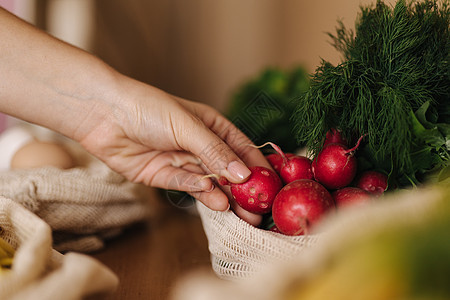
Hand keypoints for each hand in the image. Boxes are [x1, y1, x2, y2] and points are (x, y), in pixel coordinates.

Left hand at [76, 77, 269, 224]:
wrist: (104, 115)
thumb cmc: (148, 108)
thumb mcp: (188, 126)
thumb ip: (215, 152)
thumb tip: (243, 175)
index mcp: (213, 127)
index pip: (243, 149)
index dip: (259, 167)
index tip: (273, 186)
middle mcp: (201, 146)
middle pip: (228, 171)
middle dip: (244, 190)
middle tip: (259, 210)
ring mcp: (183, 162)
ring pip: (210, 183)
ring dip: (226, 198)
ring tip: (242, 215)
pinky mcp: (164, 176)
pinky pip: (187, 186)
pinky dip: (201, 193)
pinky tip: (215, 200)